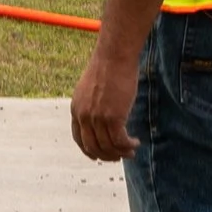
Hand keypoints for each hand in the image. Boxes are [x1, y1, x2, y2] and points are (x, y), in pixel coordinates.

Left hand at [70, 37, 141, 161]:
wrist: (114, 55)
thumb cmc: (108, 67)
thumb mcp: (92, 89)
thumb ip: (92, 105)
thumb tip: (102, 117)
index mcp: (76, 109)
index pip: (79, 139)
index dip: (90, 151)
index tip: (101, 155)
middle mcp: (84, 116)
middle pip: (93, 147)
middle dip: (108, 156)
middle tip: (121, 156)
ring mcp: (97, 118)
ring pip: (108, 147)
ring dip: (121, 153)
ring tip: (131, 150)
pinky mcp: (113, 117)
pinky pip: (120, 141)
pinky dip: (128, 146)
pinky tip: (135, 143)